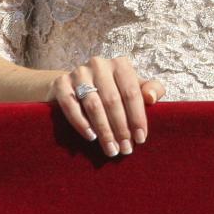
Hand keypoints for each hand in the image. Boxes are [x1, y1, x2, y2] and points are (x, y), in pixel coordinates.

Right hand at [47, 56, 165, 157]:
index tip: (140, 139)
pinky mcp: (61, 83)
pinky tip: (91, 137)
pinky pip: (71, 106)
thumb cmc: (112, 89)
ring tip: (111, 149)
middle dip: (120, 128)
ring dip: (104, 130)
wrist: (75, 85)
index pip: (132, 92)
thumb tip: (152, 98)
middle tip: (124, 149)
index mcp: (120, 64)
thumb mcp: (133, 87)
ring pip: (93, 105)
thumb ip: (150, 89)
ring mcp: (79, 72)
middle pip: (113, 100)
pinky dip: (81, 123)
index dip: (137, 117)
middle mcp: (99, 64)